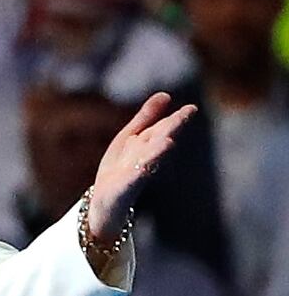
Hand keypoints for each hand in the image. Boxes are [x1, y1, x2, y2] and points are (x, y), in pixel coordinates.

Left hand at [83, 92, 194, 247]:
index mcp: (148, 144)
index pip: (164, 128)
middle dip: (171, 129)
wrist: (105, 201)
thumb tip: (166, 94)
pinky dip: (138, 173)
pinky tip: (143, 167)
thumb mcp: (130, 137)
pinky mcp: (123, 189)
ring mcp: (135, 174)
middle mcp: (145, 158)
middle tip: (186, 116)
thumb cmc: (121, 166)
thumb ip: (146, 117)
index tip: (191, 108)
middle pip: (158, 141)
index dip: (177, 119)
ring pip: (148, 160)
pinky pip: (131, 181)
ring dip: (158, 152)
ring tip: (168, 141)